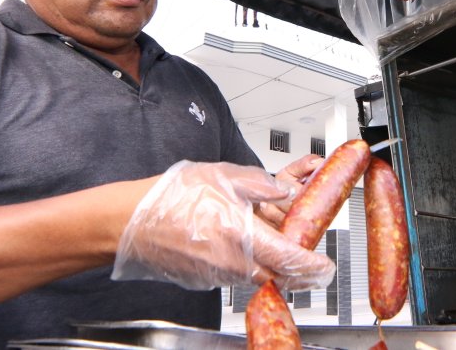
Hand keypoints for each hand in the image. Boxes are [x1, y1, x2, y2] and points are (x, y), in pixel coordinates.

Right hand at [111, 161, 334, 290]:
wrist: (129, 221)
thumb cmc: (169, 198)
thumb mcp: (224, 176)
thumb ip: (260, 186)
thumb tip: (284, 193)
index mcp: (241, 235)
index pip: (290, 260)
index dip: (313, 266)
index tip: (325, 266)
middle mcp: (232, 262)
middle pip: (279, 274)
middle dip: (297, 266)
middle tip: (306, 251)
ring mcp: (217, 275)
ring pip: (258, 274)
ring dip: (270, 260)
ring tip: (267, 232)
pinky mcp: (205, 279)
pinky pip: (236, 273)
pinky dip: (247, 260)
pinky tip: (238, 238)